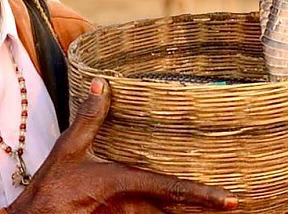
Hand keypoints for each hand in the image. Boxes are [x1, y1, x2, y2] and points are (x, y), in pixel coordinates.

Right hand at [6, 78, 237, 213]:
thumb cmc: (53, 188)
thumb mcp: (70, 147)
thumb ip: (90, 117)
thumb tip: (101, 84)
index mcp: (124, 184)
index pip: (171, 190)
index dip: (203, 196)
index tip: (232, 200)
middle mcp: (131, 207)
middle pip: (177, 211)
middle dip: (206, 210)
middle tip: (234, 205)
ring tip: (215, 208)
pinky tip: (176, 210)